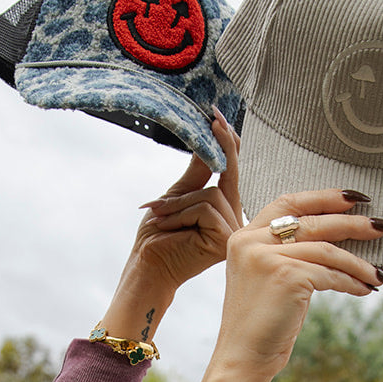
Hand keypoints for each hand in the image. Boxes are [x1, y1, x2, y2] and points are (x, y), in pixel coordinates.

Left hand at [97, 111, 241, 346]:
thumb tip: (207, 137)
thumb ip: (197, 171)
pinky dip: (180, 213)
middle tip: (210, 118)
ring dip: (178, 202)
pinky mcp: (226, 239)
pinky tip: (167, 227)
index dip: (227, 142)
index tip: (217, 114)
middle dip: (215, 148)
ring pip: (211, 193)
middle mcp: (236, 218)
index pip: (231, 169)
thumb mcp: (177, 195)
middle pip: (228, 175)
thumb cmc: (157, 236)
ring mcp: (235, 231)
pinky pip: (206, 208)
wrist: (146, 267)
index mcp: (226, 208)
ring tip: (157, 216)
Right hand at [179, 190, 382, 381]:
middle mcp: (252, 241)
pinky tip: (367, 289)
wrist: (243, 357)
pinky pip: (331, 274)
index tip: (353, 198)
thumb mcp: (266, 277)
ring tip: (381, 273)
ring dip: (360, 262)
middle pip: (313, 221)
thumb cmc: (260, 323)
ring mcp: (267, 257)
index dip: (323, 197)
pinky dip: (353, 282)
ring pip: (327, 249)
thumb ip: (286, 252)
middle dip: (353, 222)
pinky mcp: (286, 276)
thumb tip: (337, 239)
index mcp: (244, 236)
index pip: (289, 203)